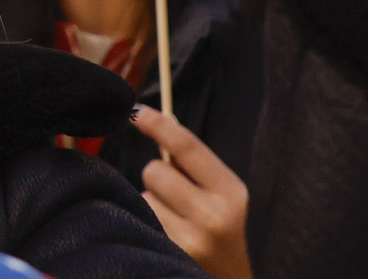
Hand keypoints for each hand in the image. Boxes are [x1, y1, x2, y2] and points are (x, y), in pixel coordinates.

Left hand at [132, 106, 250, 278]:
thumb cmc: (225, 233)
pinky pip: (139, 221)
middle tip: (178, 197)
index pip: (187, 147)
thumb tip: (157, 122)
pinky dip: (145, 223)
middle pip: (155, 170)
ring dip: (152, 203)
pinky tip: (166, 237)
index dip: (157, 124)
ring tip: (177, 223)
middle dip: (158, 176)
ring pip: (143, 197)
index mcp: (232, 193)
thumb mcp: (224, 197)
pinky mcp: (169, 255)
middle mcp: (214, 216)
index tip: (134, 111)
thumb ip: (196, 166)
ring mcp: (191, 240)